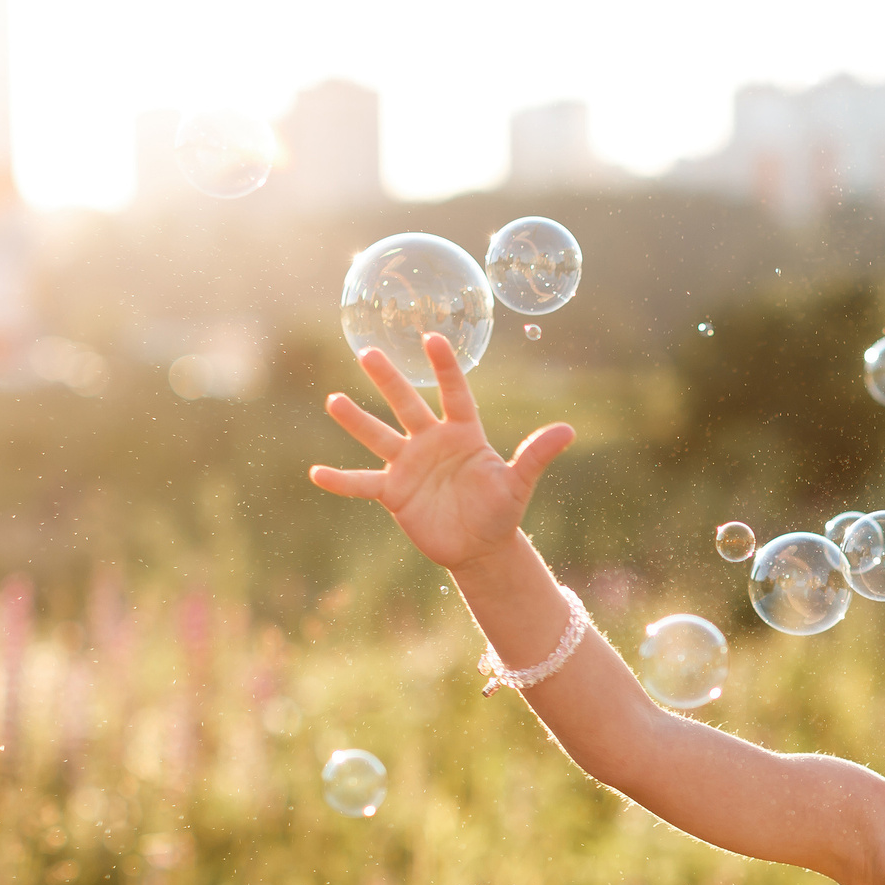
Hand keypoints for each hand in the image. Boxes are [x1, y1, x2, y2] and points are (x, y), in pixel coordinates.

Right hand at [308, 331, 574, 574]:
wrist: (480, 547)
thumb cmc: (501, 511)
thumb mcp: (519, 484)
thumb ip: (536, 456)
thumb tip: (568, 431)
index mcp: (463, 433)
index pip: (454, 394)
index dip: (446, 368)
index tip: (433, 338)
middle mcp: (431, 442)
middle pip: (407, 405)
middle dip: (389, 380)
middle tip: (369, 353)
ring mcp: (409, 465)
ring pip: (379, 437)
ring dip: (357, 421)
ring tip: (333, 400)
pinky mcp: (394, 493)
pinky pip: (363, 484)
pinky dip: (341, 480)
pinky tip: (316, 473)